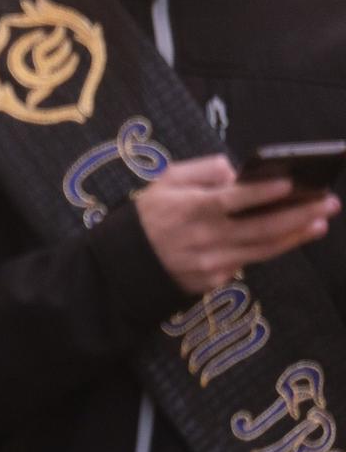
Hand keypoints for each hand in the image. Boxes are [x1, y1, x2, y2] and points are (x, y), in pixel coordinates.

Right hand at [135, 155, 337, 294]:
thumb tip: (236, 172)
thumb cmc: (150, 214)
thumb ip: (201, 170)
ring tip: (320, 222)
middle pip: (259, 228)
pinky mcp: (212, 281)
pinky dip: (269, 249)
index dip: (261, 193)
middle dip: (298, 215)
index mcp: (188, 209)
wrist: (125, 262)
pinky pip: (246, 262)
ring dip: (295, 236)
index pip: (231, 200)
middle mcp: (202, 239)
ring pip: (262, 250)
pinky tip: (289, 237)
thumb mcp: (165, 182)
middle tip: (329, 203)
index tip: (291, 183)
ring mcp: (209, 264)